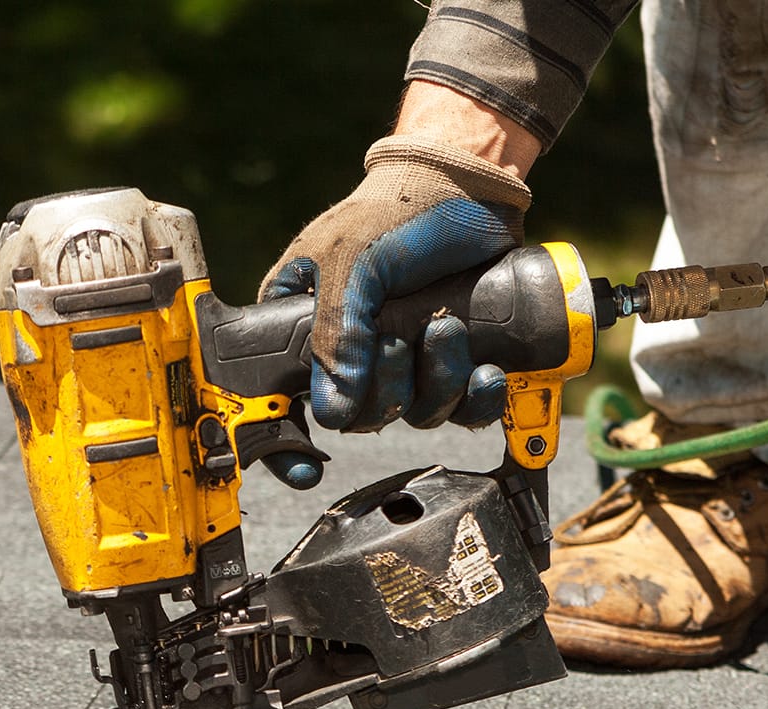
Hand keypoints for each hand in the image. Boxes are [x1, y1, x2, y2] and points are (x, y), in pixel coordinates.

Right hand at [261, 135, 531, 433]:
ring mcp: (403, 358)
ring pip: (412, 415)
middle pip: (358, 417)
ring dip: (437, 383)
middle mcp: (351, 350)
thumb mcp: (352, 261)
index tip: (303, 465)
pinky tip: (486, 372)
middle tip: (399, 342)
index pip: (280, 398)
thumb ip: (336, 331)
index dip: (285, 440)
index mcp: (303, 325)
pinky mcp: (451, 360)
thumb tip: (333, 409)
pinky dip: (476, 399)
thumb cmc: (398, 208)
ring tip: (448, 330)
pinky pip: (460, 409)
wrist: (471, 184)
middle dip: (388, 391)